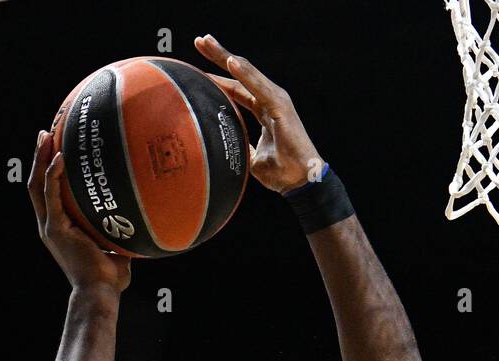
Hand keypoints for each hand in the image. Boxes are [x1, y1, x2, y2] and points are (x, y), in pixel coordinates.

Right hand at [27, 130, 131, 295]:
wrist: (100, 292)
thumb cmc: (111, 278)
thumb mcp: (116, 249)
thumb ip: (121, 234)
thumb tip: (142, 221)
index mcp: (60, 229)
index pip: (48, 194)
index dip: (49, 172)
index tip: (55, 150)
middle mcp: (50, 225)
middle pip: (37, 184)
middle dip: (39, 157)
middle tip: (45, 133)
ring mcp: (50, 226)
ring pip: (37, 185)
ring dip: (41, 159)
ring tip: (46, 135)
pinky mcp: (55, 228)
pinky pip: (51, 195)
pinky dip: (54, 174)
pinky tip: (61, 156)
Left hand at [194, 34, 322, 193]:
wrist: (301, 181)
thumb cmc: (281, 171)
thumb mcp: (251, 158)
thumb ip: (240, 146)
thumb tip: (222, 149)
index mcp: (264, 110)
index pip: (237, 88)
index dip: (219, 77)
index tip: (197, 68)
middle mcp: (270, 100)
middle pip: (240, 74)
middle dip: (220, 56)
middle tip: (201, 40)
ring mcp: (276, 101)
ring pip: (247, 73)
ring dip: (227, 56)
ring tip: (207, 42)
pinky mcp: (281, 107)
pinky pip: (258, 87)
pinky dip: (244, 74)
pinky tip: (230, 61)